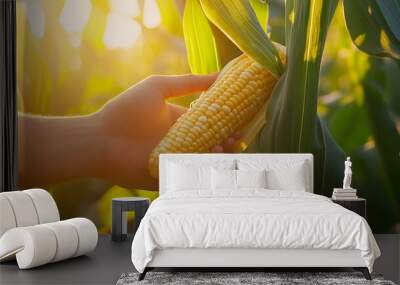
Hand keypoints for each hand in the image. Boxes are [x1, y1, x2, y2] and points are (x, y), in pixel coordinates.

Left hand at [97, 74, 239, 188]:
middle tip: (236, 141)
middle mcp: (179, 139)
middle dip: (226, 142)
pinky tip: (213, 167)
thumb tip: (219, 74)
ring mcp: (174, 159)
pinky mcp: (169, 176)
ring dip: (218, 156)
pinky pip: (191, 176)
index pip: (209, 122)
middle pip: (210, 142)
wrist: (100, 141)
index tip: (240, 123)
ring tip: (225, 151)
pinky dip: (204, 172)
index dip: (225, 123)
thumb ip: (188, 83)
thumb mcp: (157, 88)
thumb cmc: (127, 110)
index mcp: (179, 120)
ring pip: (204, 159)